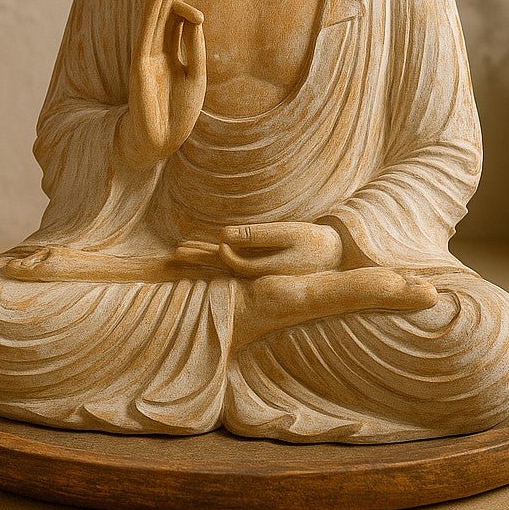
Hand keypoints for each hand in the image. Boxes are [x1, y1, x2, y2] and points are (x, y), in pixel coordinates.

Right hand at [116, 0, 206, 168]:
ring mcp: (147, 55)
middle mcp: (157, 52)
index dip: (184, 11)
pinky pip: (146, 30)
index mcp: (171, 56)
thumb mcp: (196, 76)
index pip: (176, 24)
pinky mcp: (140, 62)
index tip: (198, 17)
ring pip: (153, 17)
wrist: (161, 140)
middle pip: (163, 14)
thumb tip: (196, 18)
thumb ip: (195, 48)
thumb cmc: (179, 113)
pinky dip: (152, 10)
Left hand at [173, 222, 343, 277]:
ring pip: (223, 265)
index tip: (201, 244)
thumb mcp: (286, 234)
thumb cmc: (312, 241)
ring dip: (202, 257)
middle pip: (218, 267)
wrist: (336, 254)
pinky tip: (207, 249)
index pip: (227, 264)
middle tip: (171, 253)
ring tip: (179, 251)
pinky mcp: (262, 265)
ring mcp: (258, 271)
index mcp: (260, 271)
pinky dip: (218, 254)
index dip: (214, 254)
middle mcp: (256, 275)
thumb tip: (221, 237)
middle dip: (195, 260)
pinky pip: (233, 261)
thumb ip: (254, 236)